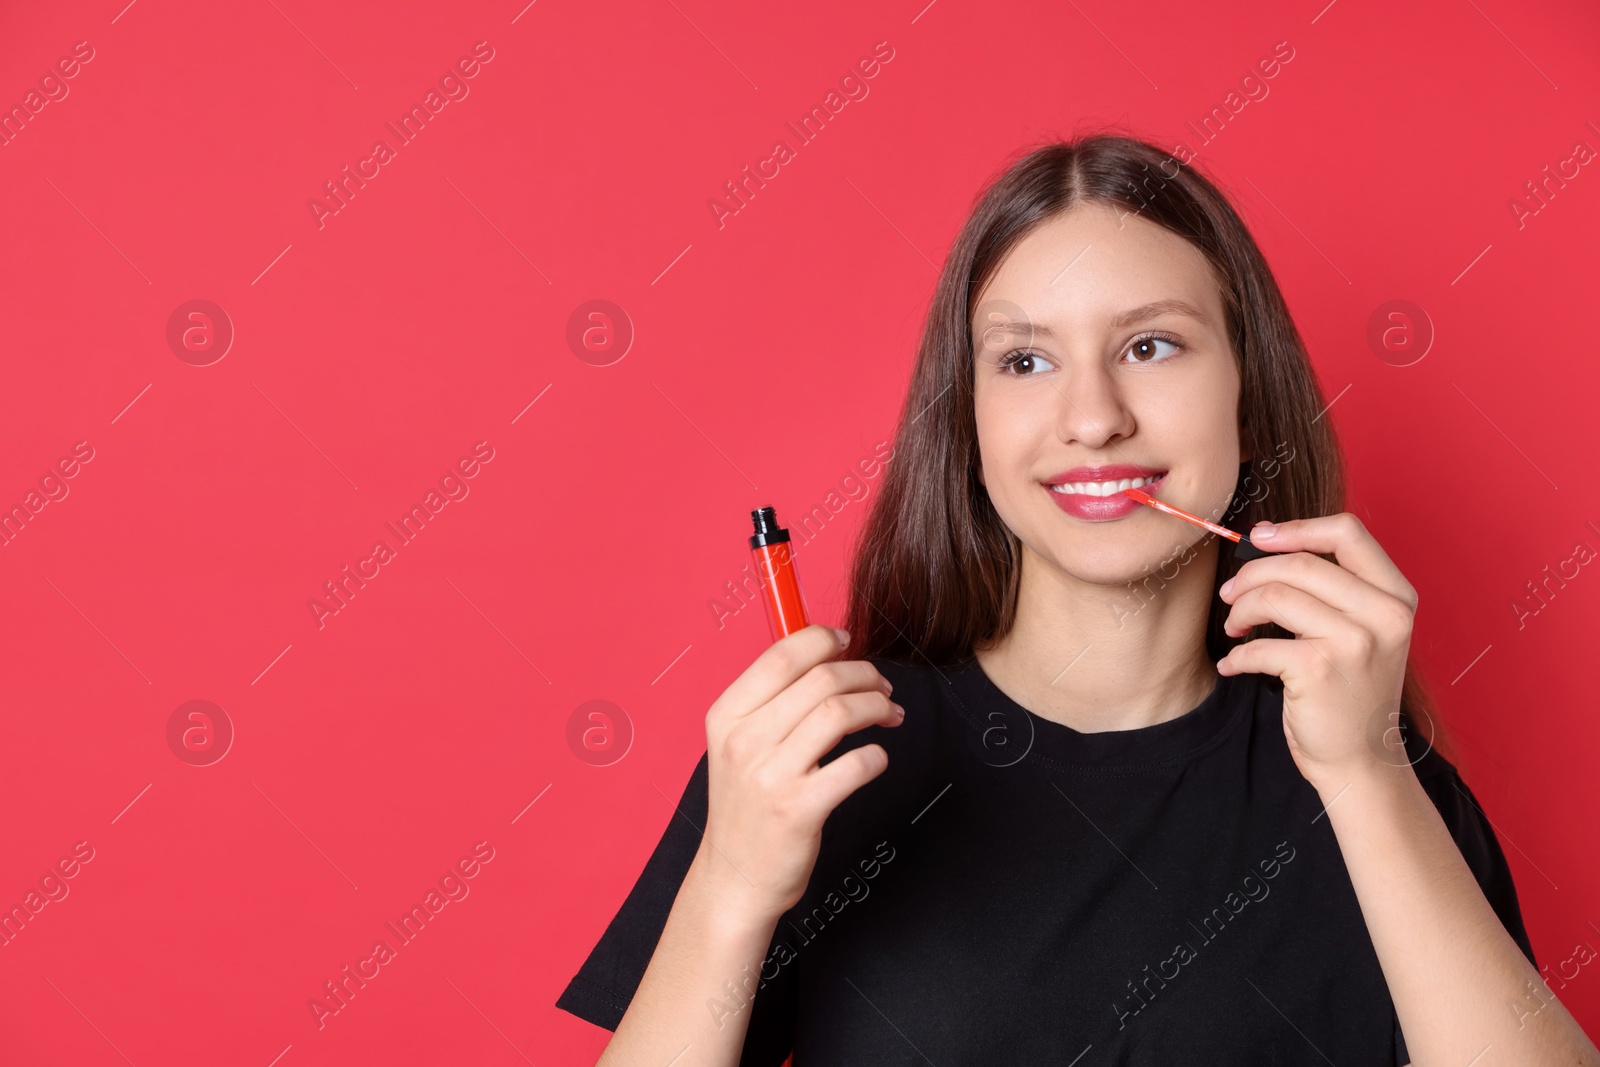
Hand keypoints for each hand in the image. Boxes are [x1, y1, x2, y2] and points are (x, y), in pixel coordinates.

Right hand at [697, 624, 902, 920]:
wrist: (736, 879)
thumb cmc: (747, 807)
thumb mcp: (738, 744)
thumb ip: (772, 701)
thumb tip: (827, 657)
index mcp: (727, 715)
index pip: (781, 655)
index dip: (824, 639)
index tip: (848, 643)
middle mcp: (744, 740)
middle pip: (821, 678)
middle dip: (864, 674)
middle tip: (882, 686)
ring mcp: (771, 776)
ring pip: (840, 712)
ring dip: (877, 706)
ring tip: (888, 714)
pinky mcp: (799, 809)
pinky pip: (856, 764)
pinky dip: (876, 756)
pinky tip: (875, 760)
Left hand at [1214, 513, 1418, 792]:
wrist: (1361, 760)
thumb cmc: (1349, 691)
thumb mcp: (1362, 630)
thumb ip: (1332, 586)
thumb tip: (1267, 537)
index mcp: (1395, 595)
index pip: (1348, 532)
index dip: (1296, 529)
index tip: (1258, 538)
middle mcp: (1384, 614)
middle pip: (1299, 563)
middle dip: (1251, 574)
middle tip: (1230, 595)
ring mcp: (1355, 642)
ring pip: (1274, 596)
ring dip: (1240, 611)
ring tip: (1234, 629)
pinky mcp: (1320, 670)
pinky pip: (1259, 645)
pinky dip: (1237, 655)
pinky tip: (1234, 666)